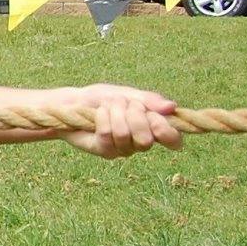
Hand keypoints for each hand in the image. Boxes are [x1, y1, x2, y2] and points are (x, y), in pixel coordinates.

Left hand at [57, 83, 181, 158]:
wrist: (73, 102)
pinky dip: (102, 117)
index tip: (156, 117)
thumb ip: (149, 100)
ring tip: (108, 105)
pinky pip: (106, 134)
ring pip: (124, 135)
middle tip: (124, 103)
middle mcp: (140, 142)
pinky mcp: (104, 151)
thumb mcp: (128, 94)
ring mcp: (123, 149)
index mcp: (153, 127)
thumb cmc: (104, 99)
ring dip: (115, 113)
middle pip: (147, 139)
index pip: (173, 140)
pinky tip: (98, 112)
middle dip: (134, 115)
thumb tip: (172, 107)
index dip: (168, 132)